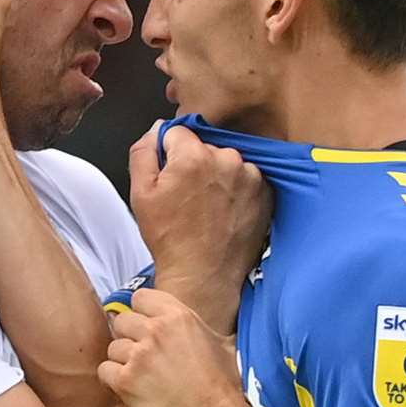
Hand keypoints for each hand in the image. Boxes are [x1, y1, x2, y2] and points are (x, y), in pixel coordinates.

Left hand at [98, 288, 247, 406]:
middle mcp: (155, 331)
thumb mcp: (225, 344)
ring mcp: (138, 356)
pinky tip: (128, 388)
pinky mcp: (125, 382)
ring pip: (113, 347)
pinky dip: (112, 379)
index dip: (141, 312)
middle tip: (141, 355)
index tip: (146, 327)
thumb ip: (205, 329)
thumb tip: (208, 327)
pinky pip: (104, 370)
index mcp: (179, 316)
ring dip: (122, 360)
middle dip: (129, 337)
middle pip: (122, 321)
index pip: (141, 297)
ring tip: (138, 375)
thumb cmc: (226, 387)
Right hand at [130, 123, 270, 331]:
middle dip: (194, 163)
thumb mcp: (140, 193)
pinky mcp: (265, 192)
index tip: (169, 176)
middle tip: (187, 197)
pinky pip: (245, 177)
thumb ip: (143, 151)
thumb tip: (156, 131)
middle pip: (204, 146)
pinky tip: (224, 211)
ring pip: (226, 161)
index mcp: (193, 155)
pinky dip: (236, 188)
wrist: (203, 276)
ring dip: (217, 175)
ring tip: (207, 207)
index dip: (168, 153)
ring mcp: (250, 175)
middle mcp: (227, 159)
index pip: (177, 132)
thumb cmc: (171, 239)